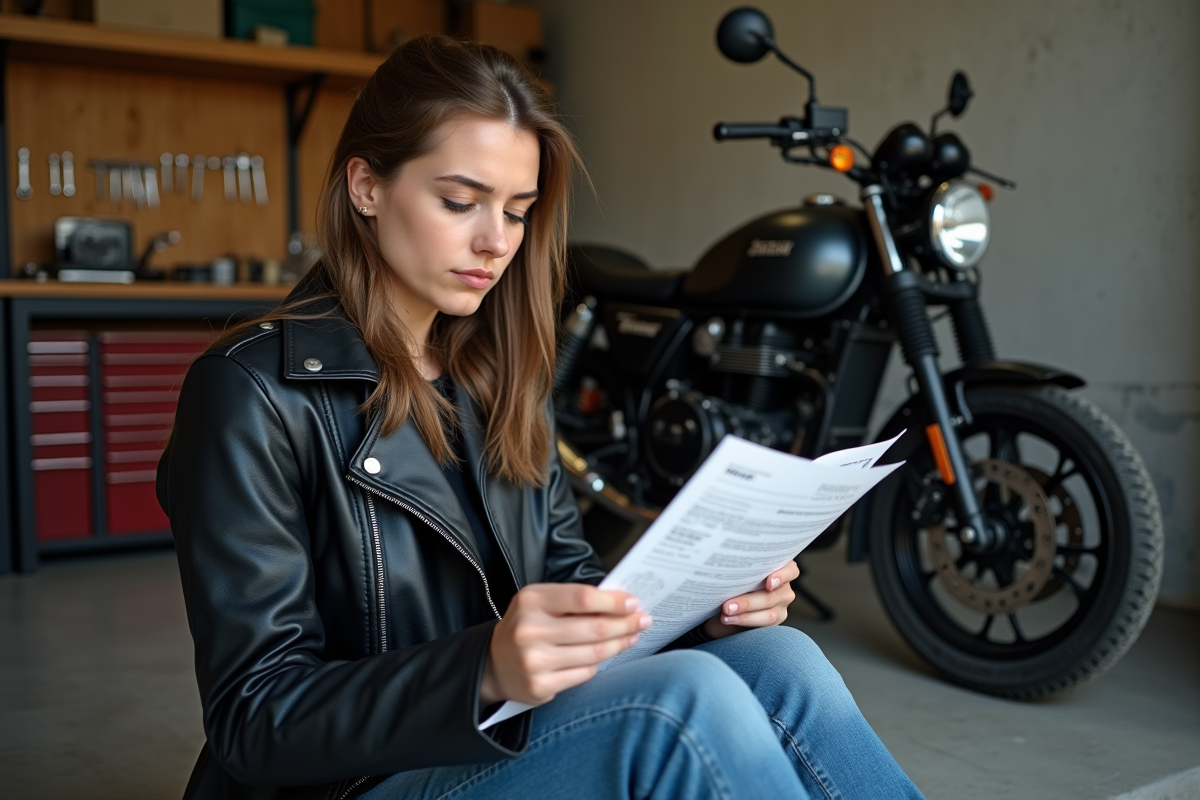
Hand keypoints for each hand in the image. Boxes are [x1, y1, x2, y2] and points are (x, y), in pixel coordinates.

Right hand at [481, 583, 652, 706]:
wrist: (494, 663)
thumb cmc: (527, 626)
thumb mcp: (541, 602)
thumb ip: (573, 600)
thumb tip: (619, 603)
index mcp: (531, 600)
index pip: (582, 598)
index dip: (613, 602)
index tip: (632, 603)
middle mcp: (530, 630)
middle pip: (594, 628)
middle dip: (625, 624)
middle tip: (642, 621)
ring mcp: (534, 661)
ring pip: (594, 653)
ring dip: (620, 645)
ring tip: (632, 637)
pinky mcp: (540, 686)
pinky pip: (584, 674)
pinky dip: (598, 664)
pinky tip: (606, 656)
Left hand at [702, 561, 799, 640]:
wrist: (725, 602)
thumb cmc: (732, 582)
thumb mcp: (737, 574)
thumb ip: (740, 572)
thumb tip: (727, 571)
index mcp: (779, 568)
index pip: (790, 570)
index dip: (781, 576)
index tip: (769, 583)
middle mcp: (783, 587)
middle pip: (771, 596)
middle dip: (748, 602)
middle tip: (727, 606)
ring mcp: (781, 605)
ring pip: (769, 613)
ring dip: (745, 615)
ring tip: (726, 615)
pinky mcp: (775, 620)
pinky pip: (764, 623)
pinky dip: (745, 621)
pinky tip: (729, 620)